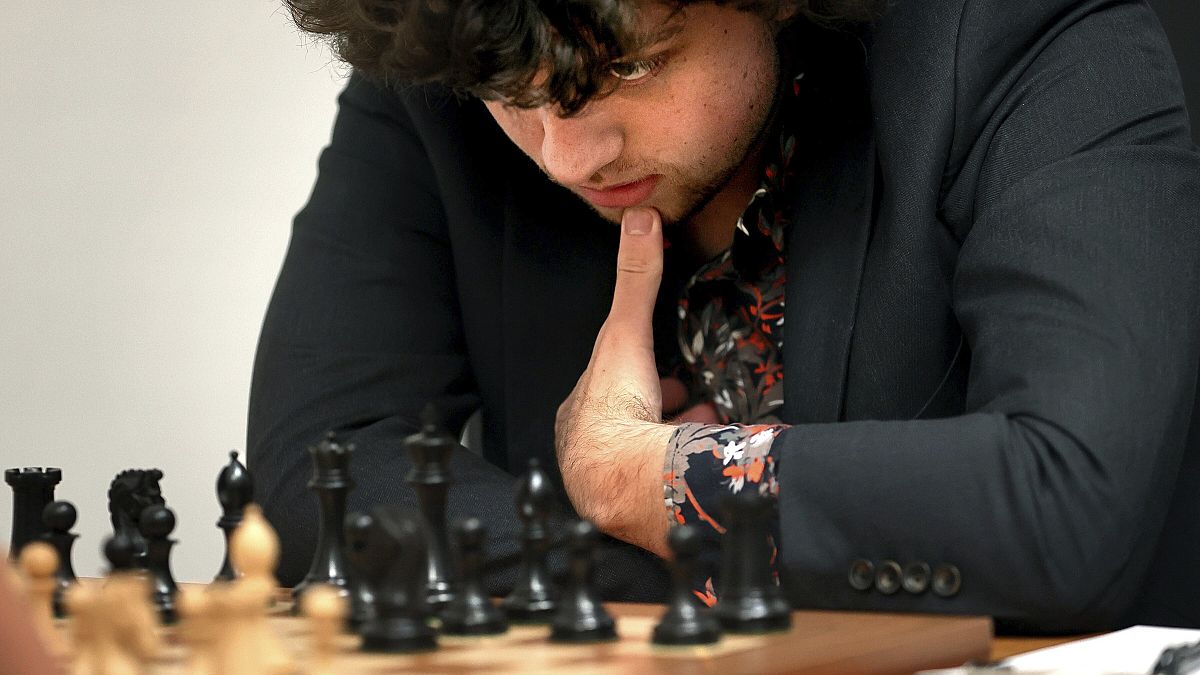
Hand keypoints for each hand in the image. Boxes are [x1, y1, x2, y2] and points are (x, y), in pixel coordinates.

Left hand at [555, 207, 676, 557]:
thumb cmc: (616, 406)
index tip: (657, 367)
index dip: (633, 370)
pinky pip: (668, 475)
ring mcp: (616, 474)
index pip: (609, 383)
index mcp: (583, 408)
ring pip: (647, 447)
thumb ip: (636, 279)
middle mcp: (592, 443)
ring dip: (676, 431)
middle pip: (630, 417)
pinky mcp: (641, 497)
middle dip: (658, 403)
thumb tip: (641, 220)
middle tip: (685, 393)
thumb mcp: (626, 332)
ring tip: (706, 419)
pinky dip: (690, 459)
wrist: (622, 481)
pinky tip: (711, 452)